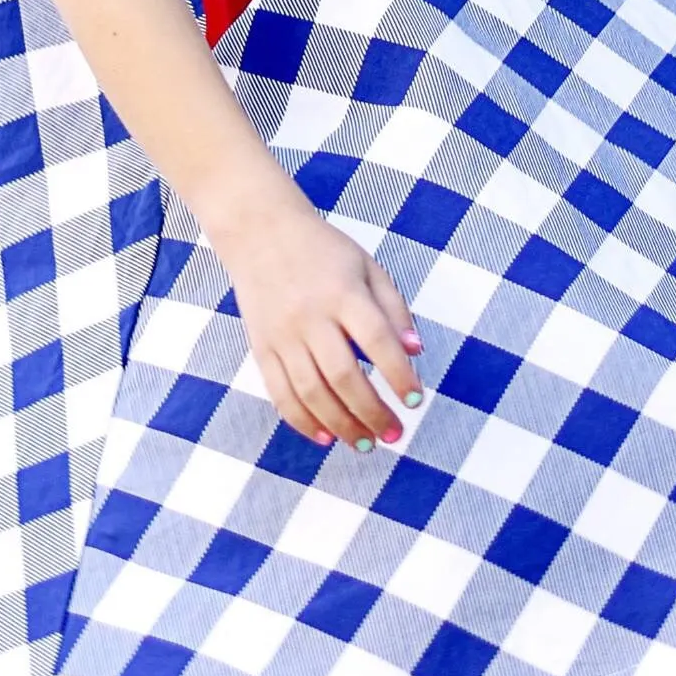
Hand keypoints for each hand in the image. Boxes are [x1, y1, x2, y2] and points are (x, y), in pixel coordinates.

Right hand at [219, 195, 424, 448]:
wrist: (260, 232)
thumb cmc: (322, 251)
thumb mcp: (366, 266)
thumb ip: (393, 308)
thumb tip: (415, 351)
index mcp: (343, 293)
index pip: (376, 340)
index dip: (398, 374)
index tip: (415, 401)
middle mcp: (310, 316)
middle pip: (343, 375)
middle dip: (371, 412)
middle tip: (394, 434)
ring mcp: (282, 334)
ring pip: (311, 392)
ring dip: (341, 424)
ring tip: (365, 444)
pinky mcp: (261, 347)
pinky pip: (280, 393)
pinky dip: (302, 420)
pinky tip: (326, 436)